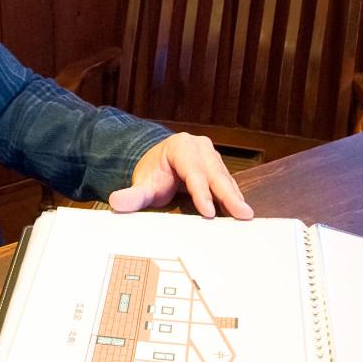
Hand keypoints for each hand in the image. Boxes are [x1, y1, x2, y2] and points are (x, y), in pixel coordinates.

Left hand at [107, 133, 253, 219]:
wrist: (159, 164)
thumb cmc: (153, 174)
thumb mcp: (142, 185)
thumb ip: (132, 195)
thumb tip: (116, 202)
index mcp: (180, 147)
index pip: (193, 172)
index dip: (201, 193)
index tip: (208, 212)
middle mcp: (200, 147)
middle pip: (215, 174)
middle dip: (228, 196)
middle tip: (242, 214)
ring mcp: (212, 156)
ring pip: (225, 178)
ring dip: (235, 197)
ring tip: (246, 215)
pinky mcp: (219, 167)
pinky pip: (228, 183)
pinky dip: (234, 197)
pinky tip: (241, 211)